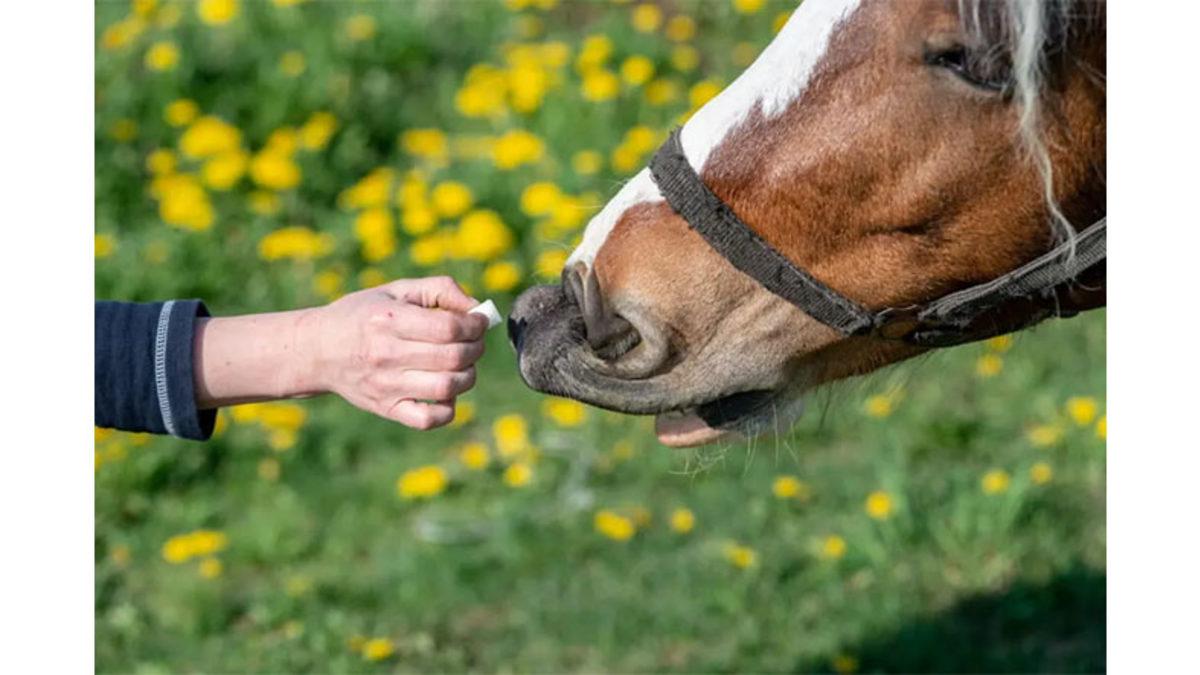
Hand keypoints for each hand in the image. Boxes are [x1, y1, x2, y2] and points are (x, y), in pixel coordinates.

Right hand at [294, 276, 488, 428]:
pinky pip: (429, 419)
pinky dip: (448, 408)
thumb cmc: (363, 315)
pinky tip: (445, 391)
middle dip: (475, 348)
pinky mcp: (386, 409)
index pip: (449, 327)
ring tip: (463, 365)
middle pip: (453, 357)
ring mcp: (386, 386)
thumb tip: (476, 309)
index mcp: (389, 320)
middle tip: (473, 342)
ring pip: (447, 388)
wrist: (317, 350)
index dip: (474, 325)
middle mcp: (386, 354)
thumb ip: (439, 289)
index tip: (477, 322)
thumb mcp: (396, 291)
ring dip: (468, 375)